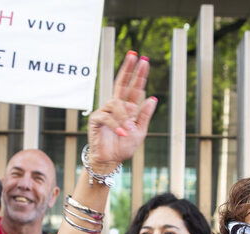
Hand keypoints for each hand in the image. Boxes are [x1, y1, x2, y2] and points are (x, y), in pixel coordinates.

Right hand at [86, 53, 157, 173]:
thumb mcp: (140, 131)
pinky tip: (122, 132)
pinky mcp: (97, 119)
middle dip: (128, 69)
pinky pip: (107, 117)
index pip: (134, 88)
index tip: (144, 60)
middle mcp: (116, 107)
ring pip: (116, 104)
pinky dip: (116, 125)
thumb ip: (145, 115)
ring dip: (124, 117)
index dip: (138, 75)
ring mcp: (105, 111)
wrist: (111, 160)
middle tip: (134, 56)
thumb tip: (153, 97)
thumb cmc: (123, 147)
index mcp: (128, 109)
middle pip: (121, 83)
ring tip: (128, 130)